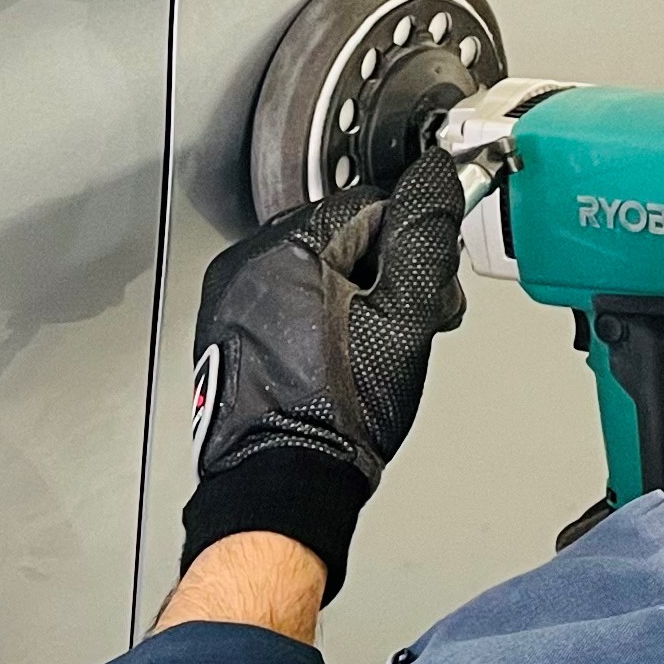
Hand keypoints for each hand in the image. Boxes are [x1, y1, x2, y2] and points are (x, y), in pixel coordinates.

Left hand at [179, 148, 469, 599]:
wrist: (282, 487)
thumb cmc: (338, 415)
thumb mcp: (404, 318)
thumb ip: (425, 236)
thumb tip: (435, 176)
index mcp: (286, 244)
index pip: (373, 203)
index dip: (414, 245)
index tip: (430, 291)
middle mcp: (246, 264)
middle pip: (343, 239)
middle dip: (386, 275)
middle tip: (409, 330)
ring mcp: (231, 303)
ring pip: (317, 275)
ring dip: (356, 302)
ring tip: (373, 356)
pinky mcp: (228, 337)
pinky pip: (287, 309)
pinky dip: (320, 327)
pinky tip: (338, 368)